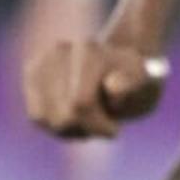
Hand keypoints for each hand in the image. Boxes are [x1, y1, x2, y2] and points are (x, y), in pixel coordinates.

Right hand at [19, 0, 168, 140]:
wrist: (121, 65)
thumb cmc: (138, 80)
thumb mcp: (147, 84)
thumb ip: (134, 85)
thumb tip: (112, 87)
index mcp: (89, 51)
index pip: (80, 105)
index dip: (98, 126)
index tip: (114, 129)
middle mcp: (60, 50)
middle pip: (61, 117)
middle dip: (84, 129)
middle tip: (103, 122)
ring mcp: (42, 60)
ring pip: (43, 118)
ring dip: (69, 129)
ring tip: (88, 118)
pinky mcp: (32, 73)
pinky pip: (36, 116)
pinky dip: (54, 124)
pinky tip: (73, 115)